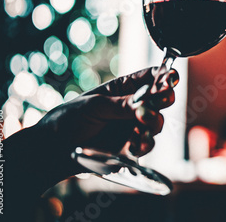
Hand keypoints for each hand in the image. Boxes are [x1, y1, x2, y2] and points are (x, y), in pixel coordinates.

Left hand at [38, 67, 178, 155]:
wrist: (55, 149)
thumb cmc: (70, 119)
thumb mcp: (95, 106)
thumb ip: (122, 105)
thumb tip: (144, 103)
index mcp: (125, 87)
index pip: (152, 77)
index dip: (164, 76)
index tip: (170, 78)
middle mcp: (134, 105)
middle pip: (162, 99)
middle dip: (164, 98)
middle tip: (160, 99)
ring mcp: (135, 126)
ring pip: (158, 122)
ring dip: (154, 122)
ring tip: (141, 125)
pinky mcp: (132, 146)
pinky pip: (148, 144)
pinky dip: (145, 143)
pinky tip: (135, 143)